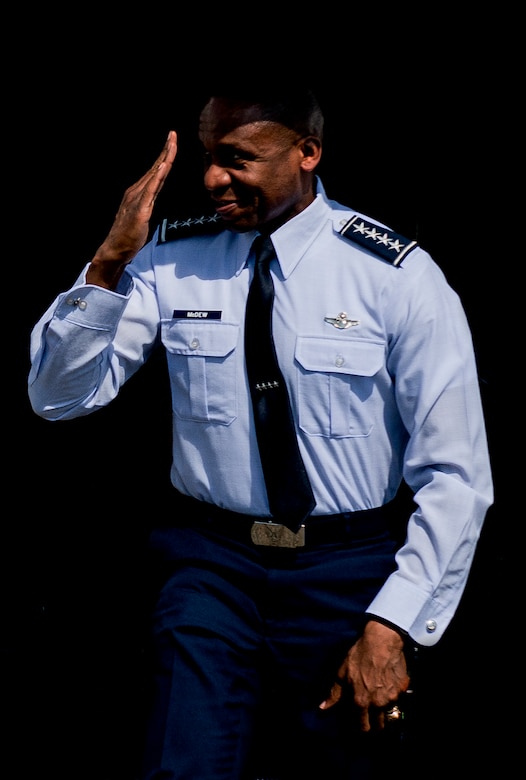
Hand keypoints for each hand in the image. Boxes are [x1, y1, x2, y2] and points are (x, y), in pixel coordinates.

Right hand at [87, 130, 177, 288]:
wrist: (115, 250)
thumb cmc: (129, 235)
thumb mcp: (143, 215)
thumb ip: (148, 202)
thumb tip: (155, 195)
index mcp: (139, 192)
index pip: (155, 171)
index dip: (164, 156)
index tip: (172, 141)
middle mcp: (137, 191)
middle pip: (155, 168)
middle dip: (165, 151)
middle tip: (173, 134)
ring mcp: (138, 200)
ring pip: (154, 176)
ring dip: (163, 160)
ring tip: (171, 145)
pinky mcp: (140, 211)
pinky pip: (150, 192)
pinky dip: (157, 178)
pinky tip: (163, 168)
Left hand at [319, 620, 409, 730]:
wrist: (382, 641)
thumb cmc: (359, 655)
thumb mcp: (342, 672)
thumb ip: (335, 693)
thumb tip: (323, 708)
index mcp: (361, 701)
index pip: (363, 726)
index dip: (362, 727)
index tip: (362, 725)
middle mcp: (378, 703)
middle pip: (380, 725)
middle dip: (376, 725)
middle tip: (374, 719)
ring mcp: (392, 697)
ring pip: (390, 712)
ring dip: (386, 710)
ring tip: (381, 702)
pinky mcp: (402, 688)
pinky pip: (398, 697)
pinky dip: (394, 695)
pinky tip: (389, 685)